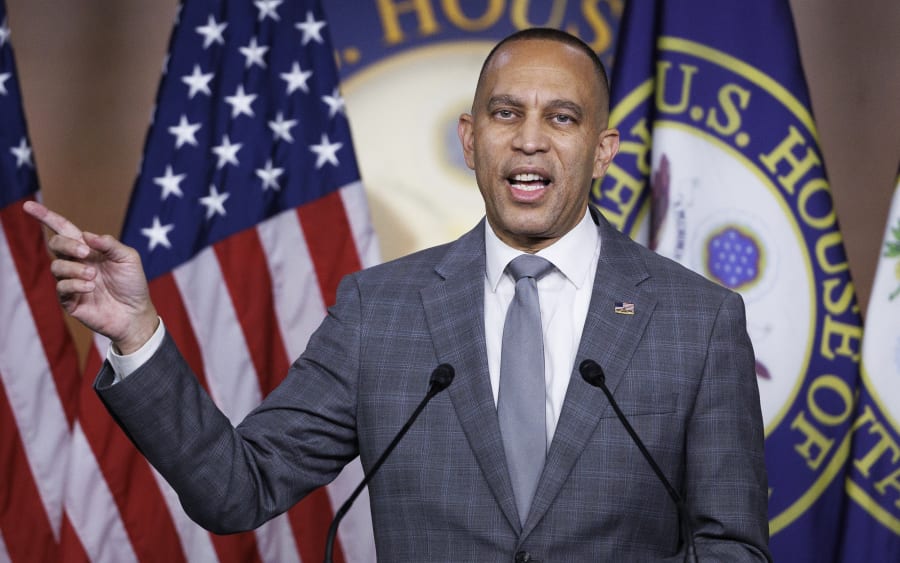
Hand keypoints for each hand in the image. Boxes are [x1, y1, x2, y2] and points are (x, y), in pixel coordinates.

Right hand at [23, 201, 158, 353]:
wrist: (135, 313)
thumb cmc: (133, 284)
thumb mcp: (128, 258)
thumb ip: (110, 244)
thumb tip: (86, 235)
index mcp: (88, 249)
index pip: (63, 229)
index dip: (46, 217)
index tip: (29, 205)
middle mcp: (76, 263)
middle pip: (56, 244)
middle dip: (66, 245)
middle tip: (85, 253)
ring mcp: (71, 281)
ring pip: (57, 267)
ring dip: (75, 269)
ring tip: (93, 276)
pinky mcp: (69, 300)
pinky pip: (62, 287)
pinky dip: (76, 285)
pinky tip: (91, 288)